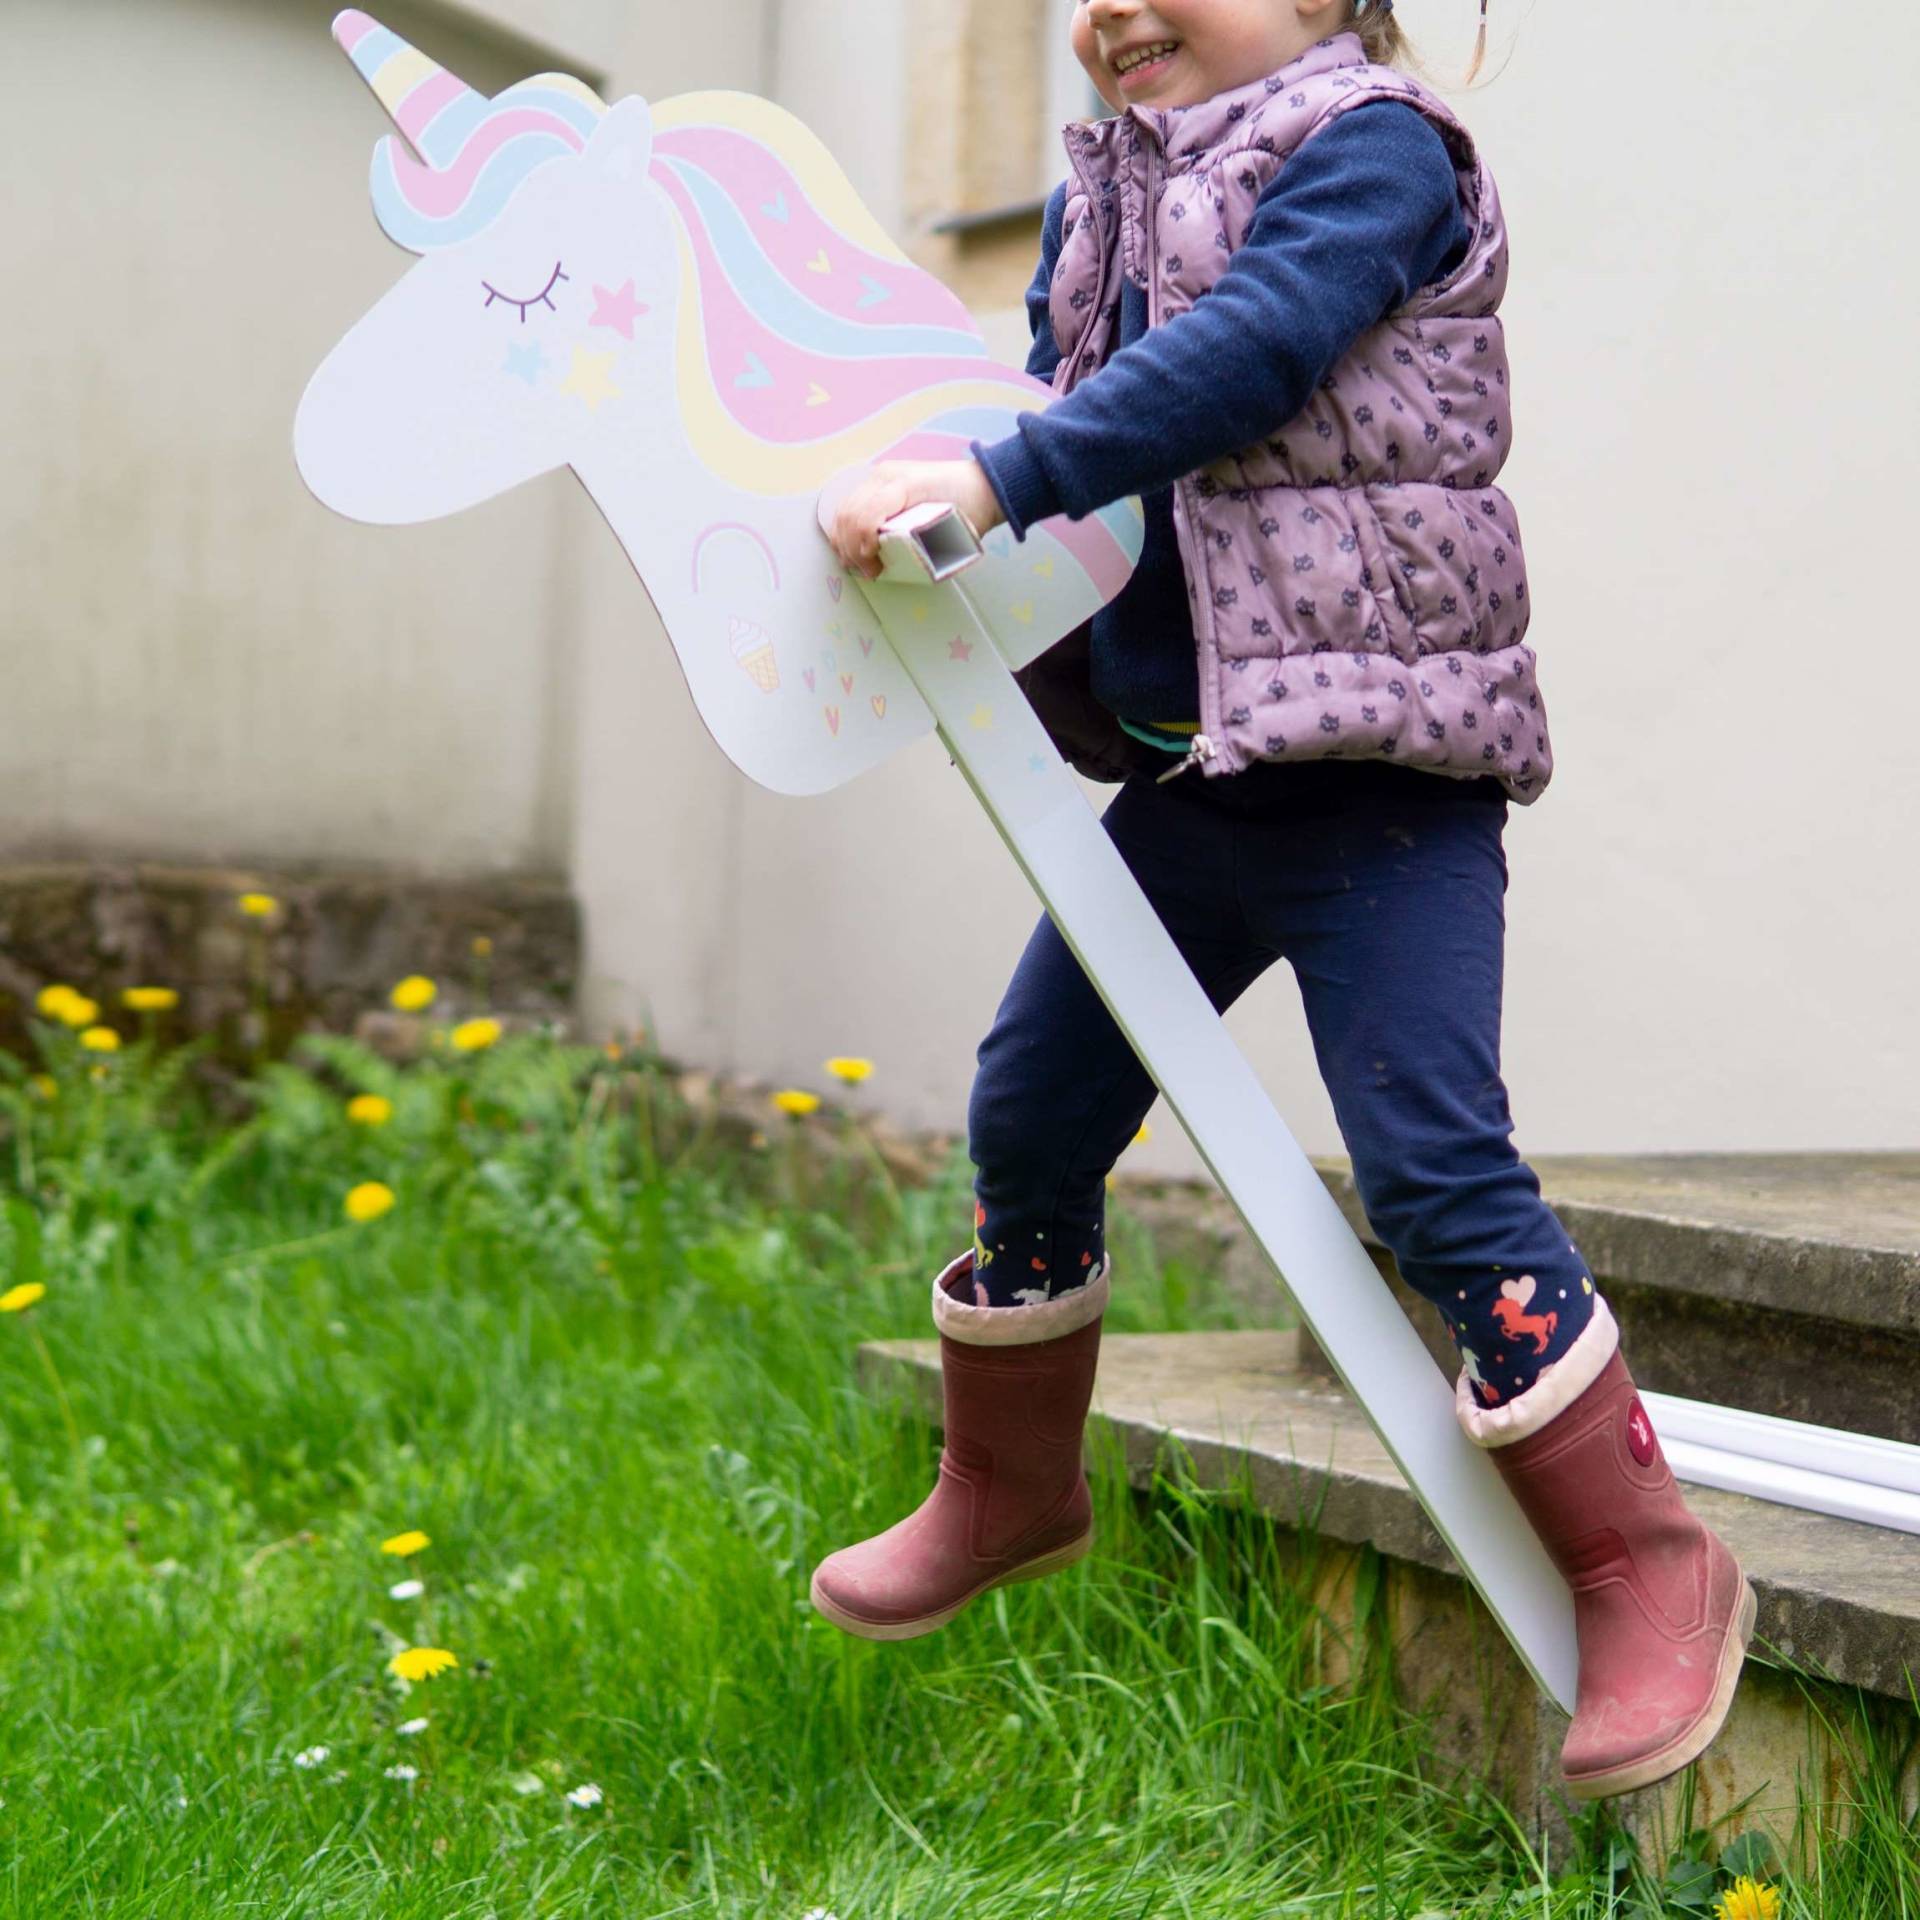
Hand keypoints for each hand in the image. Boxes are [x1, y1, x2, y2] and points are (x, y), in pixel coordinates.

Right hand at [824, 458, 1004, 580]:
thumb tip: (901, 566)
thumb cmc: (970, 508)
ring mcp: (879, 476)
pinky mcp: (877, 482)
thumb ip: (929, 543)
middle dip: (851, 548)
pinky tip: (851, 547)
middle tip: (868, 572)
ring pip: (845, 509)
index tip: (874, 569)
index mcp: (906, 485)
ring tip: (856, 563)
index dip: (864, 545)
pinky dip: (845, 529)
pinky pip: (850, 505)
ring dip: (844, 540)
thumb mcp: (954, 526)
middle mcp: (887, 476)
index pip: (870, 515)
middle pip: (850, 513)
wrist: (979, 486)